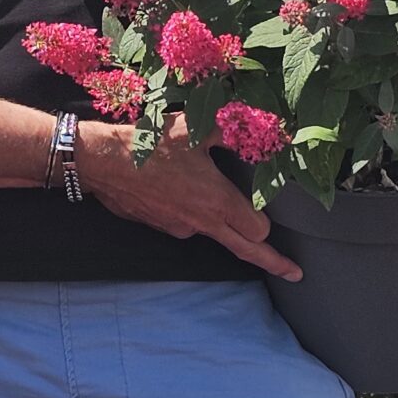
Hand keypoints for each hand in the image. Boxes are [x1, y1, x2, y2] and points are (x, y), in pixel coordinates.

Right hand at [78, 115, 302, 280]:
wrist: (103, 162)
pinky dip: (190, 211)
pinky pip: (186, 223)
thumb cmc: (150, 144)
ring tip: (205, 189)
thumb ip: (233, 129)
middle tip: (294, 272)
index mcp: (217, 201)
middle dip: (273, 262)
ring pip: (212, 231)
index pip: (258, 232)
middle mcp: (202, 222)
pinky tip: (178, 189)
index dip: (270, 229)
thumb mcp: (196, 128)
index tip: (280, 231)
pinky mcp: (162, 227)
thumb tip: (263, 125)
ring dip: (219, 219)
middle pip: (246, 250)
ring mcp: (180, 228)